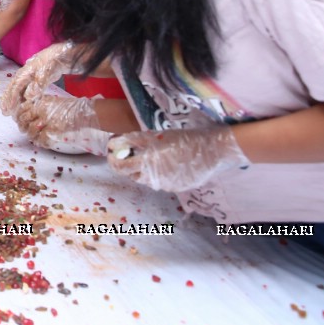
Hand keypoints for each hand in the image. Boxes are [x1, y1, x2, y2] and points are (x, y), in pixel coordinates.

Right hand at [0, 41, 79, 116]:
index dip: (11, 99)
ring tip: (9, 109)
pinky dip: (21, 95)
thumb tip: (28, 96)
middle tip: (4, 112)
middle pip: (13, 88)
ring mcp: (29, 76)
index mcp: (25, 72)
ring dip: (13, 98)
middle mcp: (24, 74)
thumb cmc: (53, 62)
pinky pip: (24, 88)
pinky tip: (22, 101)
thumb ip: (37, 84)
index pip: (15, 87)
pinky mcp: (35, 78)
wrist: (63, 53)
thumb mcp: (46, 72)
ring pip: (18, 88)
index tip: (8, 110)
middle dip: (8, 99)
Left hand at [15, 96, 109, 154]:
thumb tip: (29, 111)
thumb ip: (40, 105)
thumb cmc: (70, 107)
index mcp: (40, 102)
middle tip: (24, 129)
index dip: (19, 115)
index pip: (22, 109)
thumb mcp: (52, 101)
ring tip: (33, 136)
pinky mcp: (51, 132)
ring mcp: (46, 122)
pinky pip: (40, 139)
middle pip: (24, 120)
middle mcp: (41, 111)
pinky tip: (41, 142)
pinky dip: (40, 142)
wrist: (82, 114)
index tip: (19, 119)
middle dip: (23, 126)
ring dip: (30, 135)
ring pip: (30, 131)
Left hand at [107, 126, 249, 191]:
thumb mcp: (156, 135)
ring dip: (144, 169)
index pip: (120, 167)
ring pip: (147, 180)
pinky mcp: (177, 189)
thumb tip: (116, 143)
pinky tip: (168, 163)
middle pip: (132, 175)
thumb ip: (135, 141)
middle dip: (128, 165)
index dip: (113, 160)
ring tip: (152, 156)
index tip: (112, 153)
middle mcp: (155, 178)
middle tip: (131, 153)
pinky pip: (162, 182)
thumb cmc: (184, 139)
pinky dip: (160, 174)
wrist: (212, 151)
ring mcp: (166, 186)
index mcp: (147, 163)